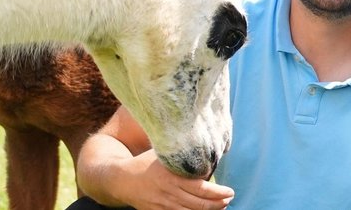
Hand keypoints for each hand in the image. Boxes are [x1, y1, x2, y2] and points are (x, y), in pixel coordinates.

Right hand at [118, 150, 233, 209]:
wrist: (121, 179)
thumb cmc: (146, 162)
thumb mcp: (164, 153)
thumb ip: (183, 153)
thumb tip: (207, 146)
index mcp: (172, 177)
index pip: (201, 189)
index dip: (218, 193)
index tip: (230, 191)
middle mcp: (169, 194)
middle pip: (199, 204)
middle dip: (218, 204)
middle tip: (229, 199)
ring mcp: (162, 206)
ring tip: (221, 207)